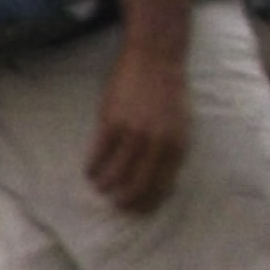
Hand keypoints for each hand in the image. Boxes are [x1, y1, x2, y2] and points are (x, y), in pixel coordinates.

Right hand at [84, 41, 192, 214]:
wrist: (156, 57)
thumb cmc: (170, 89)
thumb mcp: (181, 122)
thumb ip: (172, 148)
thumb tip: (161, 175)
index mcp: (177, 145)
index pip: (162, 185)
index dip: (148, 201)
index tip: (139, 211)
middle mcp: (157, 143)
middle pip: (139, 184)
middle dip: (127, 201)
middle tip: (118, 206)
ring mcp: (133, 132)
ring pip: (117, 172)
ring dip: (107, 186)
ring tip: (101, 189)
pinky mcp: (112, 121)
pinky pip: (99, 153)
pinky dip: (93, 166)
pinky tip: (89, 172)